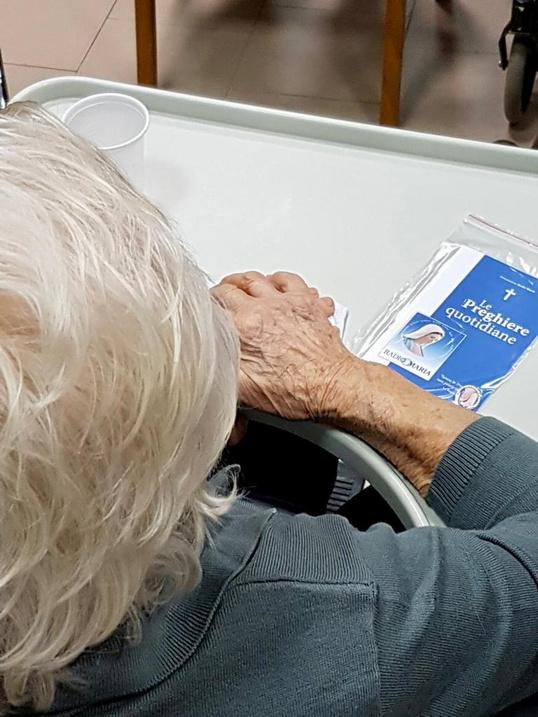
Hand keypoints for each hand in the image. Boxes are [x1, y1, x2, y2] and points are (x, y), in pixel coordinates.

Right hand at [212, 271, 354, 419]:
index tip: (206, 310)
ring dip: (250, 282)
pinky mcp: (309, 304)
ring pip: (262, 279)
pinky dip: (282, 281)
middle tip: (221, 297)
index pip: (216, 302)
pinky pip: (292, 281)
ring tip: (244, 288)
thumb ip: (221, 371)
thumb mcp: (244, 391)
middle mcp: (266, 309)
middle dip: (225, 289)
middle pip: (236, 284)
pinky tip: (279, 288)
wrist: (334, 387)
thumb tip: (208, 365)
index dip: (207, 304)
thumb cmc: (297, 391)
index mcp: (244, 327)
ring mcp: (289, 303)